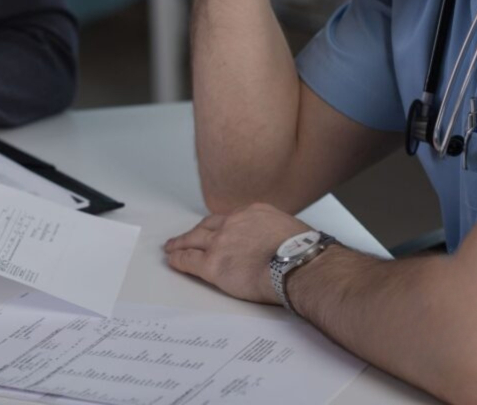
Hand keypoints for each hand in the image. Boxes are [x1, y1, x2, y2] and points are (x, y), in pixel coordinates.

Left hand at [164, 203, 312, 303]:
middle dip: (196, 232)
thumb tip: (278, 244)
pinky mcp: (213, 263)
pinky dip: (178, 259)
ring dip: (180, 243)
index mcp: (254, 212)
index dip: (219, 226)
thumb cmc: (304, 253)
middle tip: (186, 236)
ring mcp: (221, 242)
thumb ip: (276, 234)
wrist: (300, 264)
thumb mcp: (291, 231)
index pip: (229, 218)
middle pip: (207, 226)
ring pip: (193, 240)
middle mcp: (234, 223)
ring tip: (171, 247)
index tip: (215, 230)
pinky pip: (189, 260)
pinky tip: (172, 260)